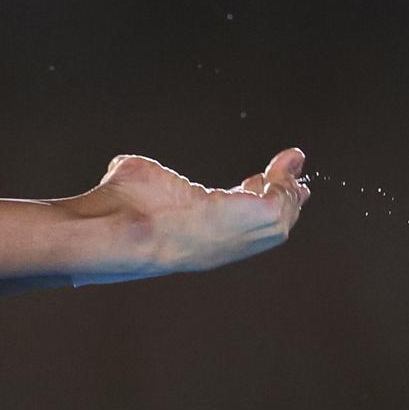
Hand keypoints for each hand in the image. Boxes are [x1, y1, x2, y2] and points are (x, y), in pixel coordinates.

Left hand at [85, 148, 310, 276]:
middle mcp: (220, 245)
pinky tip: (284, 167)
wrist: (120, 225)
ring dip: (288, 190)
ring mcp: (235, 238)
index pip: (233, 223)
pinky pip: (280, 204)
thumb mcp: (137, 182)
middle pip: (266, 226)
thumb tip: (123, 165)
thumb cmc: (117, 209)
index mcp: (196, 239)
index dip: (248, 200)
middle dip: (283, 197)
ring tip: (290, 164)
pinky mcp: (248, 221)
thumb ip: (139, 175)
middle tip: (291, 169)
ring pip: (279, 219)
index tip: (256, 179)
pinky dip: (286, 185)